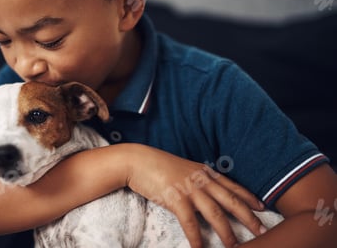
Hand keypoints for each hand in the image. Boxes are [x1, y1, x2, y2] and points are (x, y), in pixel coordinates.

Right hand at [124, 144, 265, 247]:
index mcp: (204, 172)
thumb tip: (207, 191)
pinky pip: (190, 223)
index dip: (249, 197)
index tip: (262, 207)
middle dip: (248, 217)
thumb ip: (197, 178)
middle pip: (231, 201)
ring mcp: (190, 189)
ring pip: (215, 214)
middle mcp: (201, 180)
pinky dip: (196, 238)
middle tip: (262, 231)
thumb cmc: (158, 165)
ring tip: (235, 247)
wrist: (138, 161)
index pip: (232, 186)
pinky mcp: (176, 199)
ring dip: (227, 232)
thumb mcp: (183, 168)